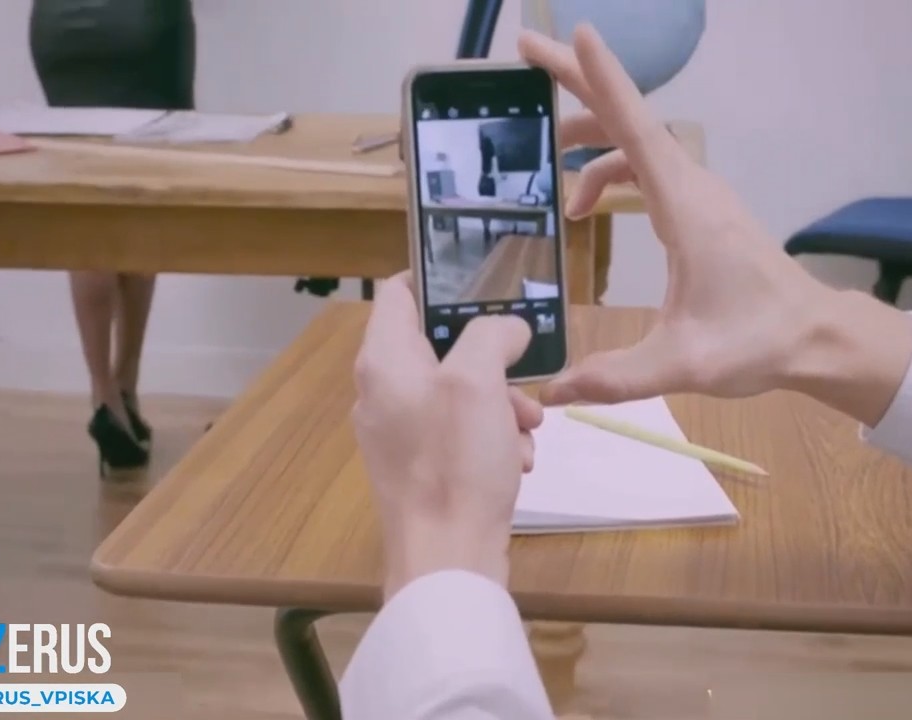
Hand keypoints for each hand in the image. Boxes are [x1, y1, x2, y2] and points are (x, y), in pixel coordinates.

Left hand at [352, 273, 543, 598]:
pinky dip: (492, 438)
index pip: (399, 292)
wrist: (448, 560)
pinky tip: (517, 461)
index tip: (486, 282)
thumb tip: (507, 329)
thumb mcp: (478, 381)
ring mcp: (398, 434)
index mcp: (383, 361)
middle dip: (491, 356)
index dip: (439, 278)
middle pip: (439, 345)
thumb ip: (491, 335)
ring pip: (458, 392)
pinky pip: (459, 433)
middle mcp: (382, 392)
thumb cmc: (455, 463)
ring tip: (529, 426)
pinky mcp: (419, 469)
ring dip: (501, 401)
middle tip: (525, 368)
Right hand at [519, 26, 911, 418]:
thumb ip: (615, 377)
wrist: (814, 337)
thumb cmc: (757, 342)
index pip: (638, 131)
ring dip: (588, 139)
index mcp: (686, 207)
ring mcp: (697, 192)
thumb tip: (551, 391)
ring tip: (546, 164)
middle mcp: (691, 186)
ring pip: (634, 141)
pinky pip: (644, 167)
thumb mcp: (683, 363)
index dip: (604, 82)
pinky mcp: (698, 207)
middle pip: (627, 118)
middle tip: (527, 51)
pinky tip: (586, 210)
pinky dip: (608, 172)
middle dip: (577, 83)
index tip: (576, 35)